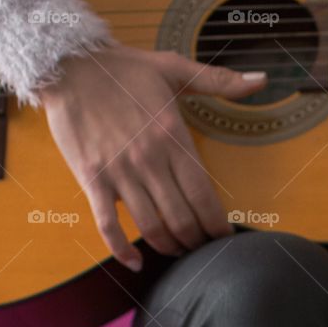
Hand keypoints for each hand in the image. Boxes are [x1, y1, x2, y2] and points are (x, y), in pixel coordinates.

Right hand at [40, 44, 266, 269]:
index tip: (224, 238)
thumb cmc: (123, 67)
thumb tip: (260, 79)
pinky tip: (136, 263)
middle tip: (202, 249)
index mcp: (173, 137)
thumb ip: (219, 81)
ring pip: (152, 227)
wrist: (66, 63)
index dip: (218, 225)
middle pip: (182, 219)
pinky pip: (108, 226)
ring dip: (169, 247)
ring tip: (177, 252)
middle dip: (197, 242)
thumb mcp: (174, 68)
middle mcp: (149, 160)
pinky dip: (122, 250)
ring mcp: (120, 173)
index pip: (205, 196)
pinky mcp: (92, 180)